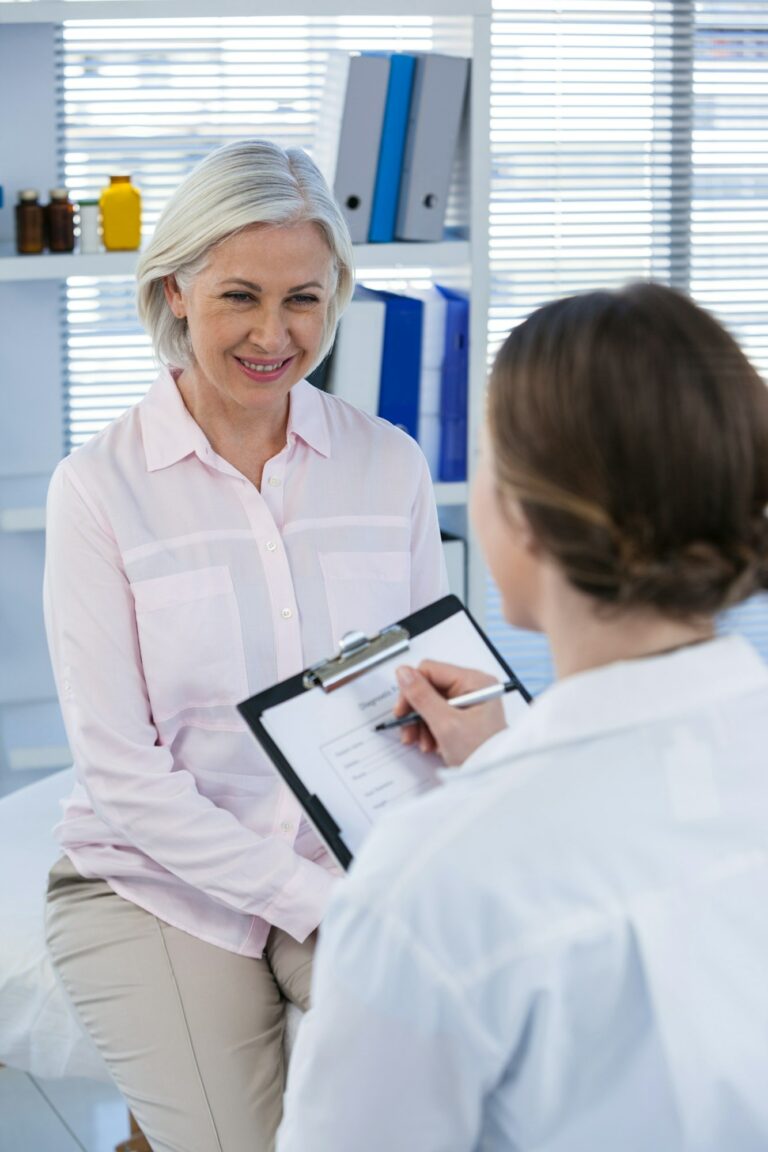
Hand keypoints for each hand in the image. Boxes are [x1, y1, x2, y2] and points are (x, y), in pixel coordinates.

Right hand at [393, 660, 507, 766]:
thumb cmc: (481, 753)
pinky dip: (431, 730)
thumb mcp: (446, 724)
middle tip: (408, 731)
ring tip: (424, 744)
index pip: (430, 670)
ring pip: (431, 703)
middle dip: (416, 712)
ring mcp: (469, 703)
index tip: (402, 711)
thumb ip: (422, 696)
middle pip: (429, 688)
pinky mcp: (466, 717)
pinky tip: (432, 745)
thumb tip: (403, 672)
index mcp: (473, 681)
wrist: (496, 779)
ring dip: (421, 724)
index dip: (411, 690)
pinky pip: (440, 716)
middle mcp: (472, 688)